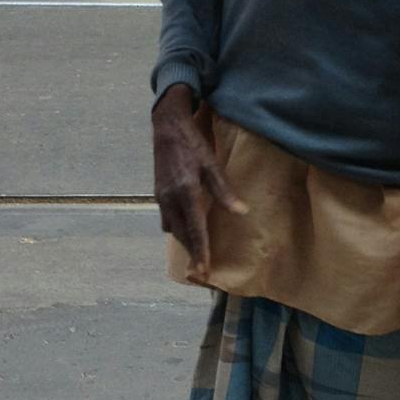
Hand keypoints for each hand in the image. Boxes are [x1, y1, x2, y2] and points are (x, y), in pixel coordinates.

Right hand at [152, 85, 245, 275]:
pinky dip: (178, 229)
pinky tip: (187, 229)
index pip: (195, 229)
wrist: (166, 128)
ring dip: (185, 242)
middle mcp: (170, 199)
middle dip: (192, 253)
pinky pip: (168, 219)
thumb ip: (224, 190)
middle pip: (182, 234)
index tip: (204, 270)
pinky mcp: (158, 194)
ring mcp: (161, 197)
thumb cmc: (193, 144)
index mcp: (186, 192)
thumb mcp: (211, 164)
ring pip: (173, 229)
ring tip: (197, 255)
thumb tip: (241, 212)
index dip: (201, 251)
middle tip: (202, 271)